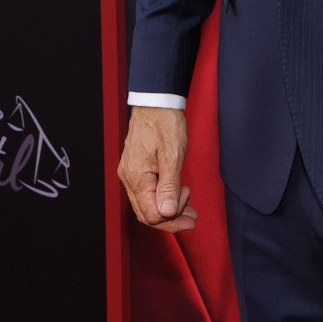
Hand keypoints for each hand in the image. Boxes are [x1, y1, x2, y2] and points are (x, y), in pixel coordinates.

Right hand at [117, 106, 196, 232]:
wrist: (156, 102)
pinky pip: (146, 193)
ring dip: (169, 210)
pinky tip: (177, 194)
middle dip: (172, 219)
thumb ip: (169, 186)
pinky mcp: (135, 168)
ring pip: (146, 204)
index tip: (191, 213)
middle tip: (193, 217)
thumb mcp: (173, 155)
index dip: (173, 219)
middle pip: (147, 214)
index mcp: (137, 177)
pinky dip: (162, 198)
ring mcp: (130, 173)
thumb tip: (167, 212)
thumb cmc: (164, 123)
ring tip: (189, 206)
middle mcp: (129, 178)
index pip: (151, 214)